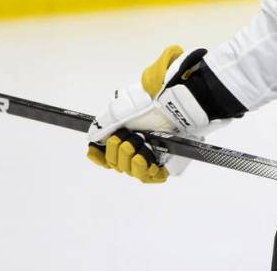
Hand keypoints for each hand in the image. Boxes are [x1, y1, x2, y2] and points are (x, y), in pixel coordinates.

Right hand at [86, 45, 211, 183]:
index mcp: (128, 131)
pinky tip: (148, 161)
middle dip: (117, 152)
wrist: (183, 102)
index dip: (98, 155)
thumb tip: (93, 134)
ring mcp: (154, 156)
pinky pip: (152, 178)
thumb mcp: (128, 101)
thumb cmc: (158, 97)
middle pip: (116, 164)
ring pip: (132, 171)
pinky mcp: (169, 164)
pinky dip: (147, 171)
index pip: (106, 152)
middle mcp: (139, 145)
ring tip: (141, 146)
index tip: (94, 150)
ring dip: (131, 160)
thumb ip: (108, 116)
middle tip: (129, 139)